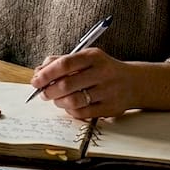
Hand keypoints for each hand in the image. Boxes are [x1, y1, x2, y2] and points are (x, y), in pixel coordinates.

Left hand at [29, 51, 169, 118]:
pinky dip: (71, 111)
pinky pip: (83, 113)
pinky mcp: (111, 108)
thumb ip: (62, 61)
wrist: (134, 83)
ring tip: (56, 99)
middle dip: (49, 91)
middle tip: (43, 93)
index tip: (36, 80)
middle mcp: (103, 73)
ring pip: (73, 101)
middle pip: (66, 85)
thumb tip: (38, 71)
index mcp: (94, 57)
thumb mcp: (86, 58)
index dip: (47, 73)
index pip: (65, 63)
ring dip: (58, 102)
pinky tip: (70, 106)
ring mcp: (108, 91)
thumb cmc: (103, 69)